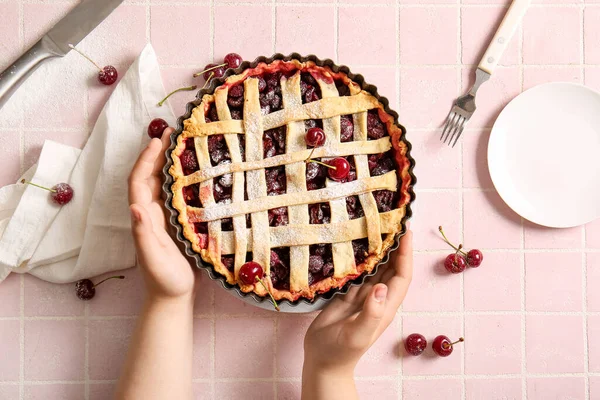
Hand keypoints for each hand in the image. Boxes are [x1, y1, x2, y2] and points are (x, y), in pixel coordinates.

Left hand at [128, 128, 195, 299]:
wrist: (172, 297)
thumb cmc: (164, 280)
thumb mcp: (153, 259)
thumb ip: (143, 235)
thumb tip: (135, 206)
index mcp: (143, 218)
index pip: (139, 182)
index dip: (146, 160)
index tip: (158, 140)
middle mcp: (150, 213)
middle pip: (150, 176)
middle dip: (157, 153)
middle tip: (173, 132)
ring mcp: (163, 217)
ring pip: (163, 182)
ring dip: (169, 162)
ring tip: (184, 143)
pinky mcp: (176, 222)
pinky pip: (176, 194)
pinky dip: (182, 178)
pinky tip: (196, 171)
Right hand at [304, 230, 412, 374]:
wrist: (323, 361)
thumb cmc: (342, 352)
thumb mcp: (358, 335)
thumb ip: (371, 313)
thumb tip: (381, 287)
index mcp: (386, 307)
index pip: (402, 276)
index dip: (406, 254)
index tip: (406, 232)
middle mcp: (378, 297)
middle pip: (392, 267)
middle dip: (396, 245)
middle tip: (394, 221)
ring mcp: (363, 295)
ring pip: (376, 266)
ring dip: (379, 248)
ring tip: (378, 225)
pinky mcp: (348, 293)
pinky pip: (358, 271)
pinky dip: (360, 256)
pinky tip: (356, 243)